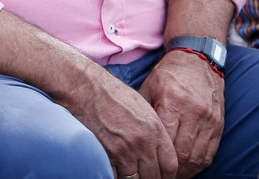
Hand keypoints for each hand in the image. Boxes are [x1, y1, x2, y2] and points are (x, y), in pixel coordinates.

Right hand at [62, 67, 176, 178]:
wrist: (87, 88)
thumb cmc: (113, 94)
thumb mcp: (143, 108)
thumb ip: (155, 131)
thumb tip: (158, 151)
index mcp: (155, 129)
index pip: (170, 164)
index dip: (169, 175)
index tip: (164, 177)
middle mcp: (143, 142)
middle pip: (155, 176)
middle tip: (148, 177)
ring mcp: (125, 150)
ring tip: (133, 176)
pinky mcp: (107, 155)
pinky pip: (117, 177)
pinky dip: (118, 177)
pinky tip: (118, 173)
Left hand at [139, 50, 224, 176]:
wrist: (198, 58)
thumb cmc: (169, 74)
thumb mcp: (149, 87)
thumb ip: (145, 114)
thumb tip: (135, 140)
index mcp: (173, 101)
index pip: (165, 141)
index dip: (157, 159)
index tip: (149, 168)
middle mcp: (194, 112)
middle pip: (182, 154)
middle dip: (170, 171)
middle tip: (159, 177)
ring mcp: (209, 119)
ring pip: (197, 157)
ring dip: (185, 172)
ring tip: (173, 176)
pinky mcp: (219, 124)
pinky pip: (210, 152)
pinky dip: (199, 164)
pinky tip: (188, 168)